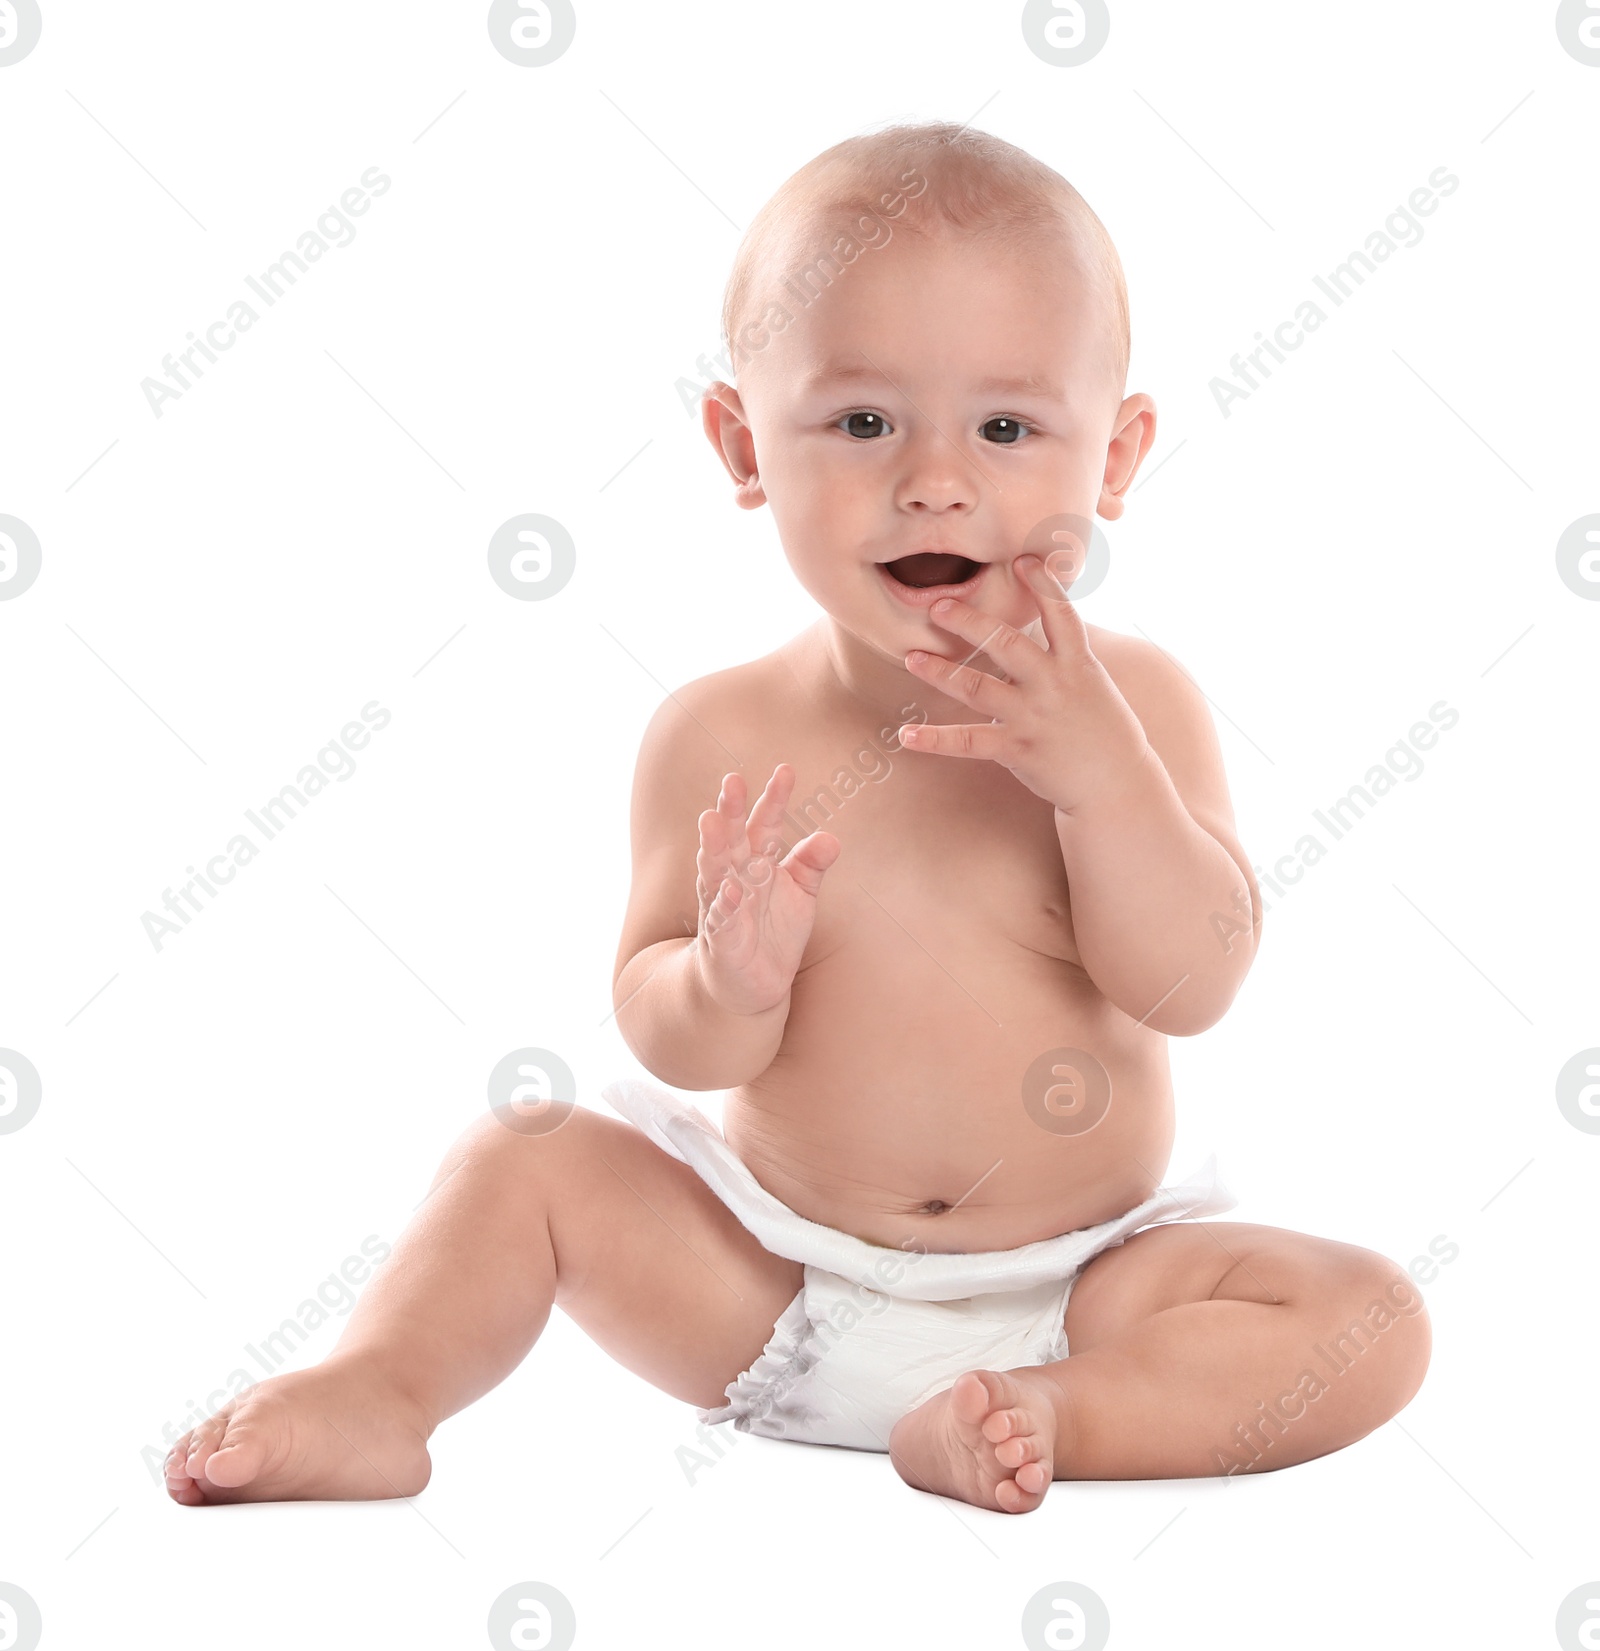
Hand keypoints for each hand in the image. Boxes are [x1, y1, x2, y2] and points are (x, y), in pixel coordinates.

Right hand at [694, 765, 840, 1015]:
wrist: (752, 984)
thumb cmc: (773, 930)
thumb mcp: (801, 894)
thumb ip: (811, 865)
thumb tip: (830, 838)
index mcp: (757, 861)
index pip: (765, 824)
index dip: (774, 799)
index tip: (785, 770)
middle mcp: (735, 877)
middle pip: (732, 838)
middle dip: (732, 810)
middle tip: (732, 781)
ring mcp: (724, 906)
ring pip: (715, 871)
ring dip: (713, 847)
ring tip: (712, 821)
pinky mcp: (721, 938)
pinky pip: (720, 918)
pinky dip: (723, 903)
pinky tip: (727, 888)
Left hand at [897, 554, 1152, 813]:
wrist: (1116, 784)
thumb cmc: (1103, 729)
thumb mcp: (1093, 682)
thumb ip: (1064, 654)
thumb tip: (1043, 620)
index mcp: (1078, 663)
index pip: (1061, 614)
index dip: (1043, 585)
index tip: (1022, 558)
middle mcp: (1054, 685)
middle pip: (1006, 644)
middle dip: (969, 622)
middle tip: (936, 606)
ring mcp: (1033, 717)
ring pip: (977, 688)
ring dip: (940, 672)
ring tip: (912, 657)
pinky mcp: (1017, 750)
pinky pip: (967, 742)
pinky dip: (934, 740)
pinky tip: (906, 735)